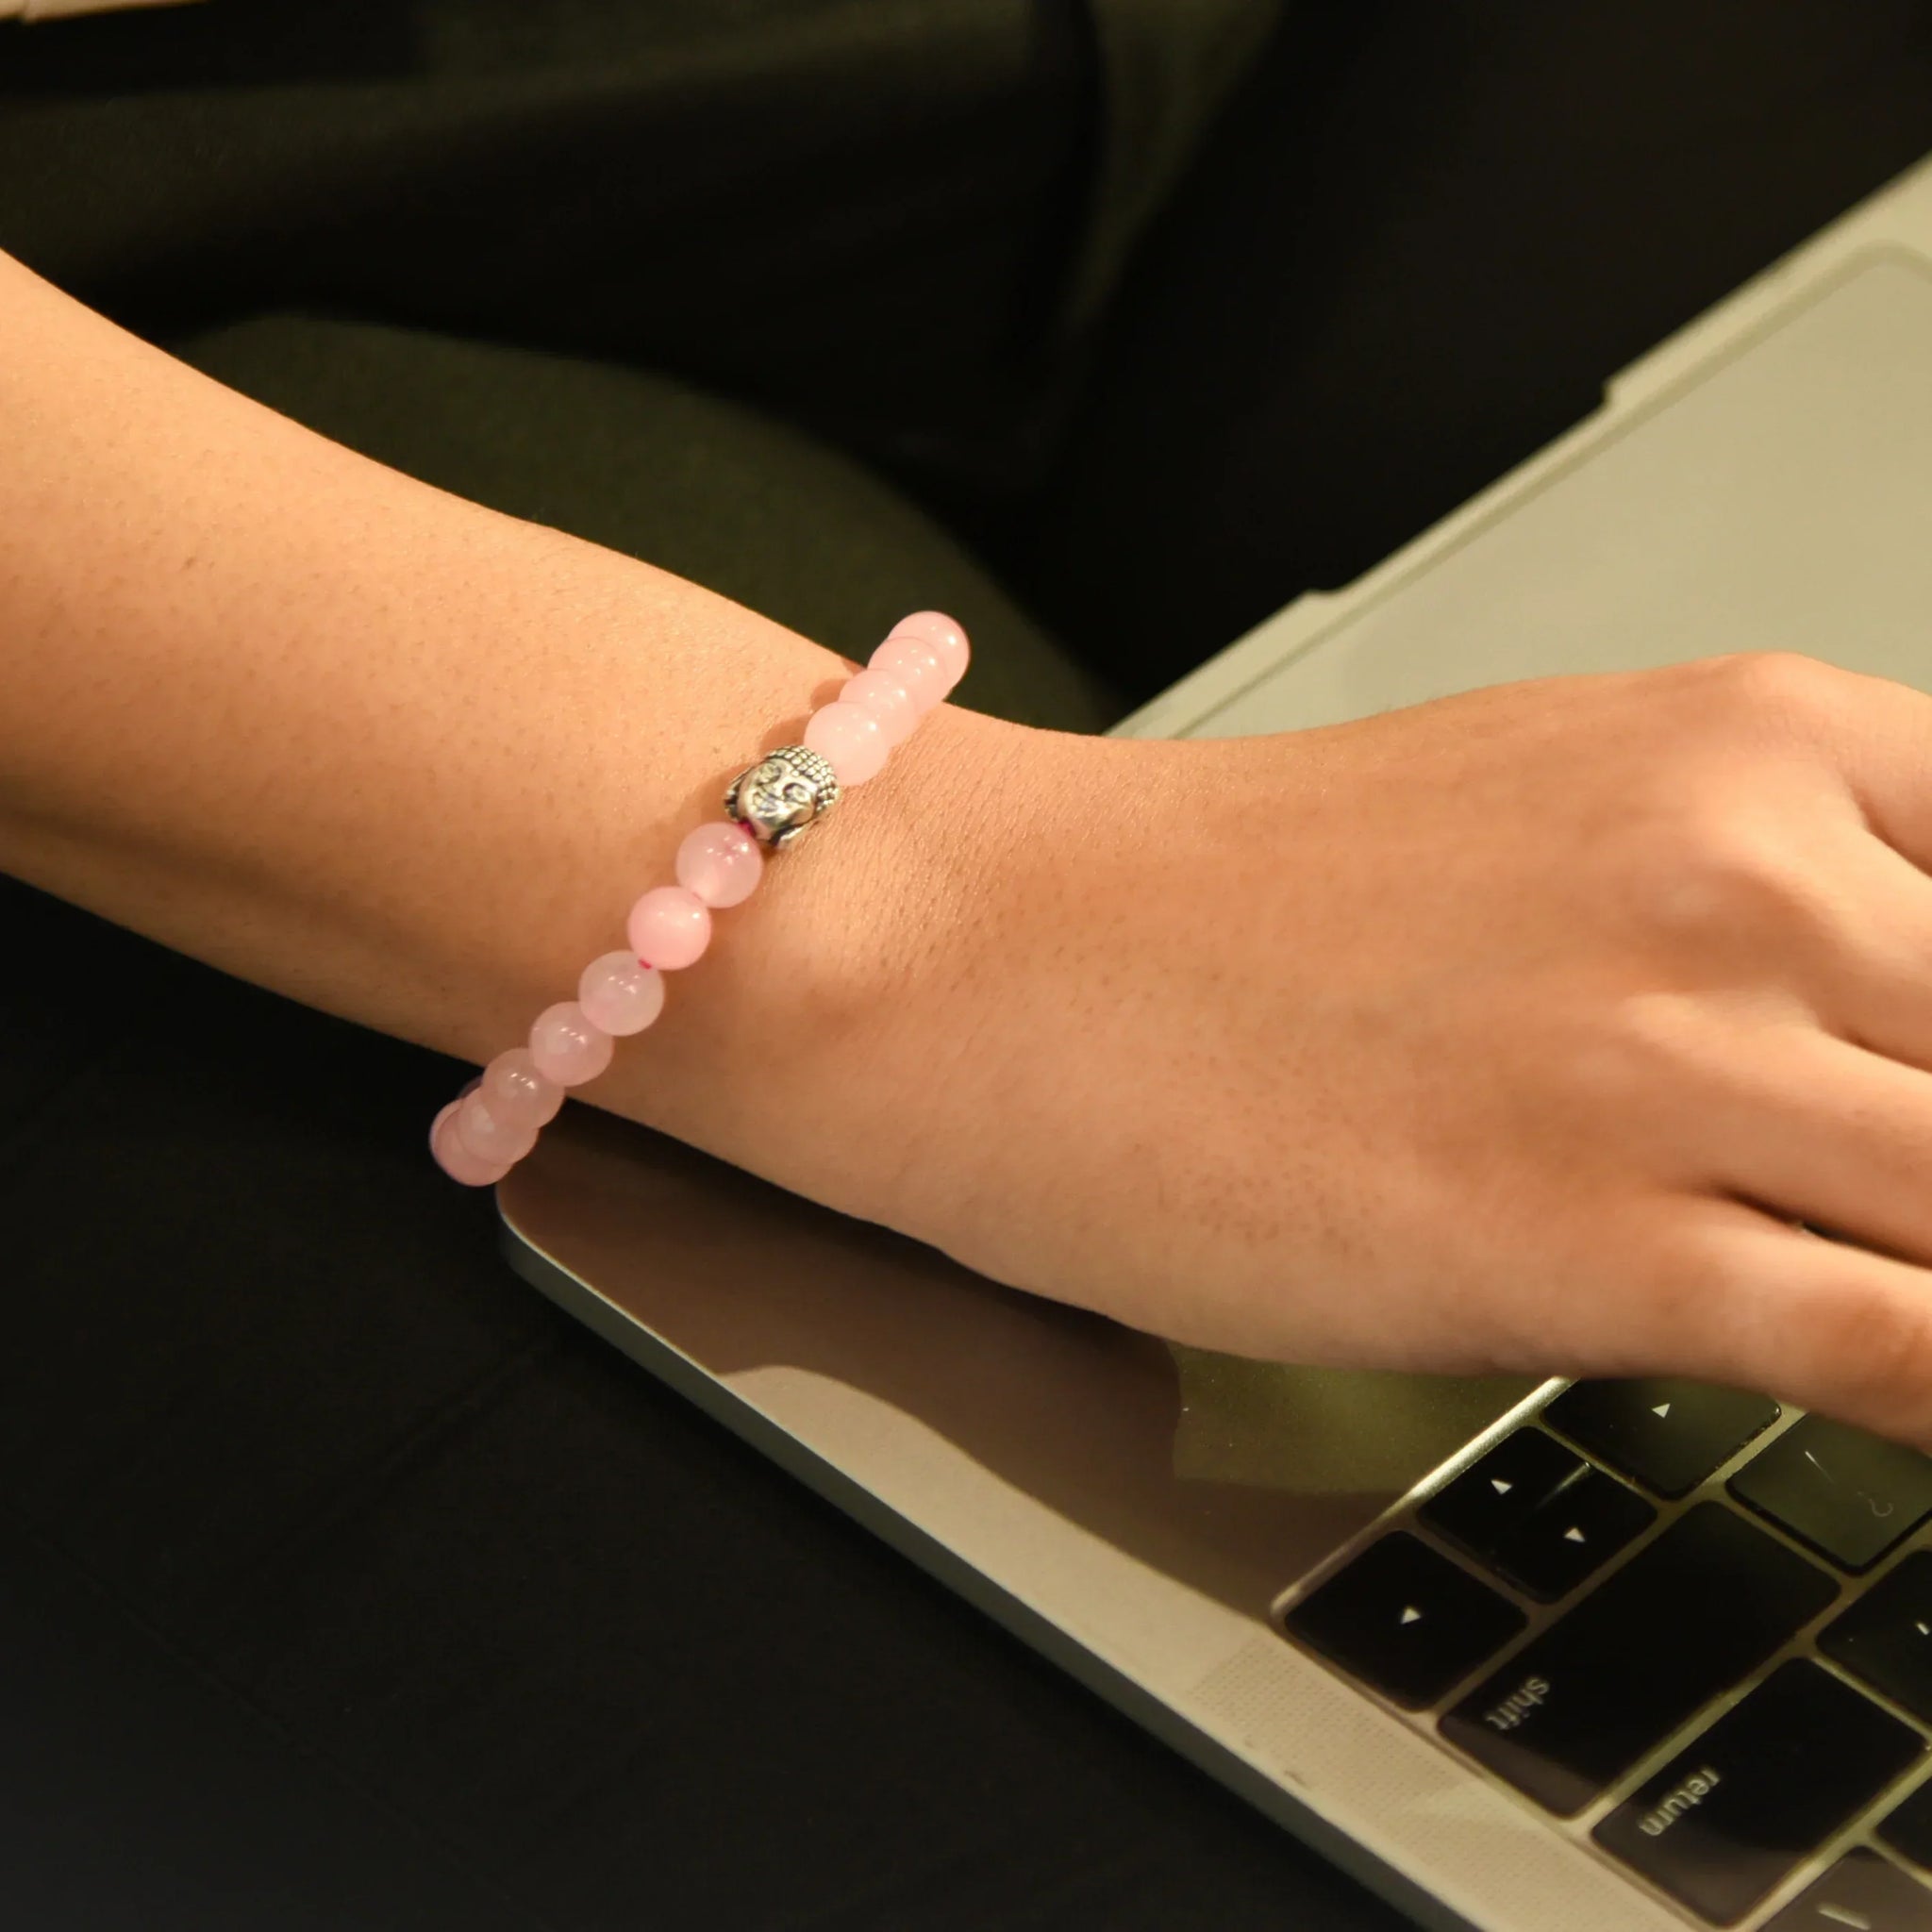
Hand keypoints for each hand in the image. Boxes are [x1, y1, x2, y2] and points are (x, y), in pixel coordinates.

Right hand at [659, 652, 1931, 1445]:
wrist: (988, 958)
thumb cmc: (1215, 899)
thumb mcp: (1545, 807)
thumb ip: (1762, 888)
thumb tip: (1902, 1018)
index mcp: (1751, 743)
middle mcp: (1740, 877)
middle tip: (1895, 1192)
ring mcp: (1671, 1060)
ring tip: (1875, 1283)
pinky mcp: (1585, 1242)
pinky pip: (1904, 1352)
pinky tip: (1905, 1407)